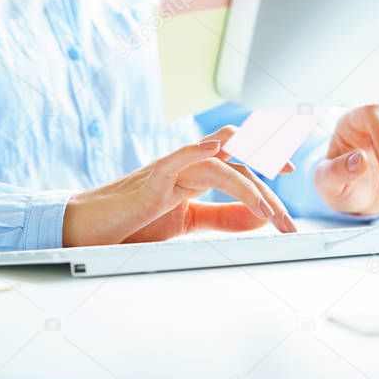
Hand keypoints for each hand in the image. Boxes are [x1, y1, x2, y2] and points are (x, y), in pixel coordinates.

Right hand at [63, 126, 296, 247]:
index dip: (265, 157)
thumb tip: (261, 216)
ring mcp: (168, 169)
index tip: (289, 168)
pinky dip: (195, 151)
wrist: (89, 230)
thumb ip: (223, 217)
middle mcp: (186, 164)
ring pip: (217, 160)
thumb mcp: (187, 221)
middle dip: (267, 172)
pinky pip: (174, 159)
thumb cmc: (132, 222)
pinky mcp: (150, 182)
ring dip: (247, 186)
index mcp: (195, 172)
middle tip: (288, 202)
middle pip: (236, 153)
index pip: (238, 156)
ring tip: (268, 211)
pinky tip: (215, 148)